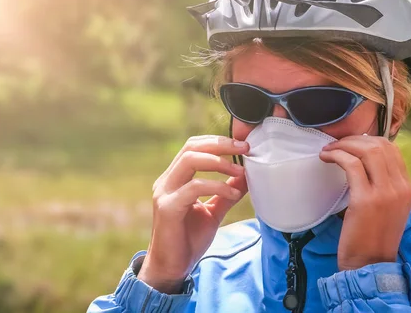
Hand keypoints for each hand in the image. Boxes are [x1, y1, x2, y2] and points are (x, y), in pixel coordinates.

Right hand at [137, 135, 248, 293]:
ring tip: (241, 171)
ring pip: (190, 161)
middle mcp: (167, 181)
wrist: (171, 268)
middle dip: (220, 145)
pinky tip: (233, 195)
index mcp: (175, 179)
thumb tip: (245, 177)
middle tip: (245, 149)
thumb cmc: (188, 240)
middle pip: (191, 148)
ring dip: (219, 163)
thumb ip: (226, 193)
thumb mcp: (213, 212)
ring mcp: (164, 193)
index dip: (218, 142)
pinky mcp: (167, 208)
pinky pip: (193, 188)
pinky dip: (217, 187)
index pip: (193, 147)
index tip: (242, 146)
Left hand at [319, 135, 410, 270]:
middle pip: (380, 146)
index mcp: (408, 188)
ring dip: (343, 145)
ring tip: (329, 150)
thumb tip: (362, 161)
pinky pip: (351, 165)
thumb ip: (382, 186)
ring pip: (366, 151)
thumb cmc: (371, 237)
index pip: (392, 150)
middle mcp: (401, 188)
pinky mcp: (366, 200)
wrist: (370, 265)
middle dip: (354, 139)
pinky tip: (326, 158)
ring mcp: (386, 193)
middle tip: (336, 144)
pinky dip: (336, 156)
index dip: (368, 140)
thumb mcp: (386, 208)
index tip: (350, 144)